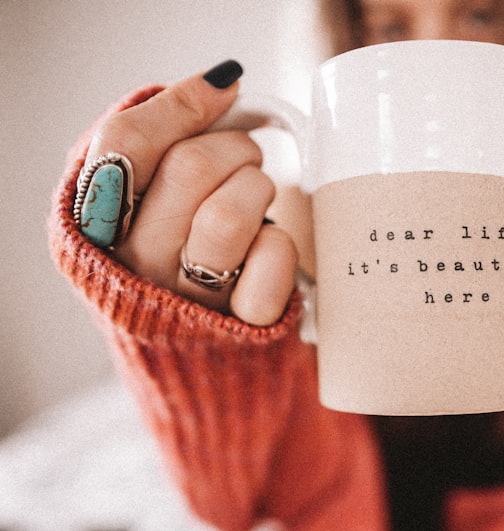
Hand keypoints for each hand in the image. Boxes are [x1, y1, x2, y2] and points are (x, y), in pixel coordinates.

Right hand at [85, 61, 297, 325]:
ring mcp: (186, 297)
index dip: (182, 105)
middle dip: (235, 147)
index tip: (226, 90)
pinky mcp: (242, 322)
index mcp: (99, 219)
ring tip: (257, 195)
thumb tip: (222, 82)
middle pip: (190, 169)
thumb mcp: (148, 195)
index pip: (125, 143)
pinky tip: (268, 244)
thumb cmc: (176, 249)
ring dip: (258, 187)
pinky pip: (272, 259)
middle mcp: (134, 260)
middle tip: (245, 158)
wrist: (196, 352)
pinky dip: (282, 243)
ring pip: (229, 214)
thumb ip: (166, 137)